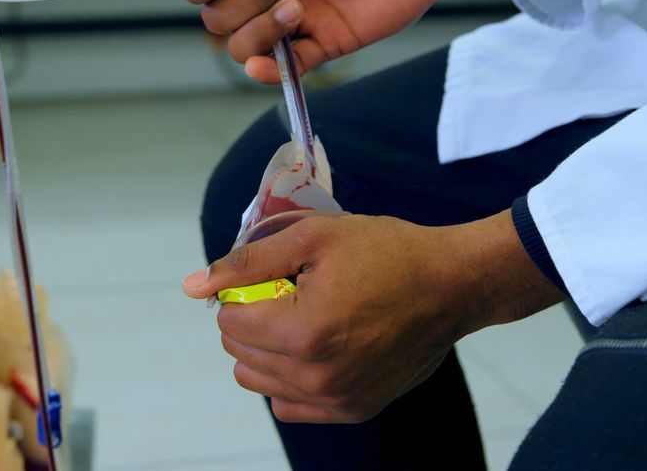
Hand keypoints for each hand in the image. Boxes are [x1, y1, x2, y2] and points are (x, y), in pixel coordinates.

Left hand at [181, 210, 563, 422]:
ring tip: (305, 318)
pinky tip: (315, 346)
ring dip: (266, 348)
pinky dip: (289, 377)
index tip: (275, 276)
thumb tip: (193, 287)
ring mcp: (337, 400)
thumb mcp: (313, 237)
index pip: (229, 322)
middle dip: (253, 319)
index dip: (243, 292)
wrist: (454, 285)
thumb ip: (247, 261)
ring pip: (257, 380)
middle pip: (239, 353)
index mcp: (304, 332)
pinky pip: (288, 404)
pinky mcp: (353, 410)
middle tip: (293, 292)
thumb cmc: (387, 252)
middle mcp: (318, 376)